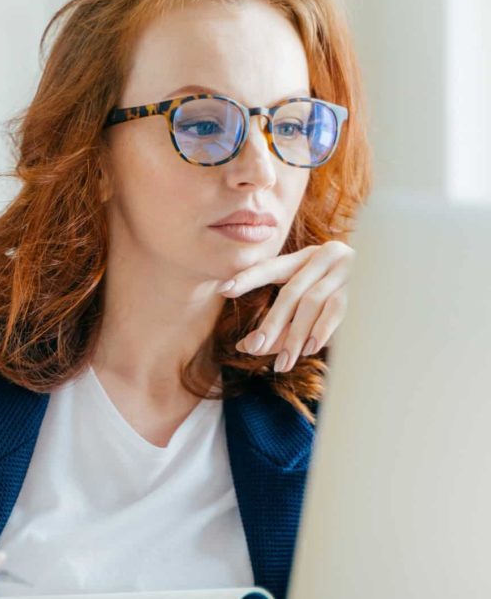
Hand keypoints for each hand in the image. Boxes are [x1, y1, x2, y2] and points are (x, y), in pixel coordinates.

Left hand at [218, 240, 353, 371]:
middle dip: (271, 323)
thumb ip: (282, 324)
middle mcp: (325, 257)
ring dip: (295, 336)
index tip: (223, 290)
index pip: (271, 267)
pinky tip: (308, 349)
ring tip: (283, 363)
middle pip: (290, 292)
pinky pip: (337, 309)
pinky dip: (321, 329)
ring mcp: (346, 270)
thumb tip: (245, 347)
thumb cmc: (347, 300)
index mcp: (306, 258)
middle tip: (254, 348)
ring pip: (311, 303)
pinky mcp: (364, 287)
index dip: (247, 278)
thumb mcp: (310, 308)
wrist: (396, 286)